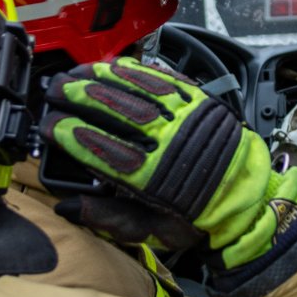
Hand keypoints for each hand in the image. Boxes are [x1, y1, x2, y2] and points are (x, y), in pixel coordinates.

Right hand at [44, 59, 296, 269]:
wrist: (247, 200)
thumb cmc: (198, 217)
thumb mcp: (153, 231)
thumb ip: (109, 219)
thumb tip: (68, 208)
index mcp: (155, 178)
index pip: (102, 150)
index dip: (70, 135)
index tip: (50, 126)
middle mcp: (170, 143)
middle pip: (116, 112)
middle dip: (79, 97)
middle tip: (55, 90)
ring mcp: (187, 118)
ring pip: (139, 89)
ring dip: (104, 77)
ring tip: (78, 72)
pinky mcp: (200, 103)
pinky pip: (165, 80)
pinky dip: (137, 71)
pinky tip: (116, 66)